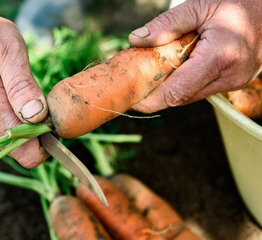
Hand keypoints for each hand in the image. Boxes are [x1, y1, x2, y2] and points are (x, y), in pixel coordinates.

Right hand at [0, 1, 48, 167]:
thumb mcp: (11, 52)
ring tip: (20, 98)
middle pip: (23, 153)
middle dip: (37, 133)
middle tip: (37, 101)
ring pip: (13, 147)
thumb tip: (38, 115)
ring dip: (24, 129)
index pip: (29, 155)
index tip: (52, 118)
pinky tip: (8, 102)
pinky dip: (11, 126)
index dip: (47, 141)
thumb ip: (23, 86)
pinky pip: (1, 139)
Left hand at [129, 0, 261, 112]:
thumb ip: (167, 24)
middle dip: (156, 95)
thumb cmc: (237, 0)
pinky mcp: (236, 81)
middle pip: (181, 98)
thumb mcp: (199, 5)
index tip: (132, 98)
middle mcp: (230, 75)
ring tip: (151, 75)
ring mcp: (236, 81)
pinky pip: (202, 89)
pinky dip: (184, 84)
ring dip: (169, 89)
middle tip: (136, 86)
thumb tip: (136, 39)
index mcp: (220, 56)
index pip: (177, 91)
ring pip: (191, 96)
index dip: (151, 99)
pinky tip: (174, 71)